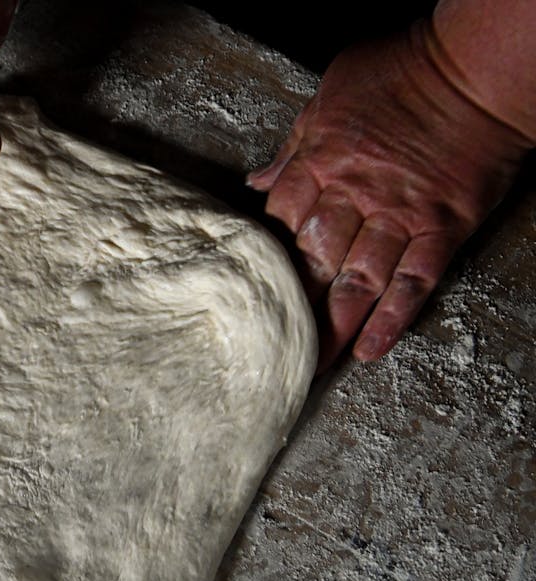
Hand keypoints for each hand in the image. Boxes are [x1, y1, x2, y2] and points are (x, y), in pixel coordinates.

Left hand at [248, 24, 529, 370]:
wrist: (474, 69)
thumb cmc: (399, 71)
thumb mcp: (328, 97)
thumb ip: (293, 146)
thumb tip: (257, 181)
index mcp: (320, 163)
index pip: (280, 224)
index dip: (265, 262)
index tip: (250, 293)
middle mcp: (355, 194)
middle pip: (314, 262)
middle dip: (293, 309)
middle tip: (272, 349)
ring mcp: (401, 214)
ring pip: (359, 281)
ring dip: (335, 327)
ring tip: (315, 366)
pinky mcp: (443, 226)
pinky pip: (414, 281)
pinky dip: (392, 318)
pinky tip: (371, 349)